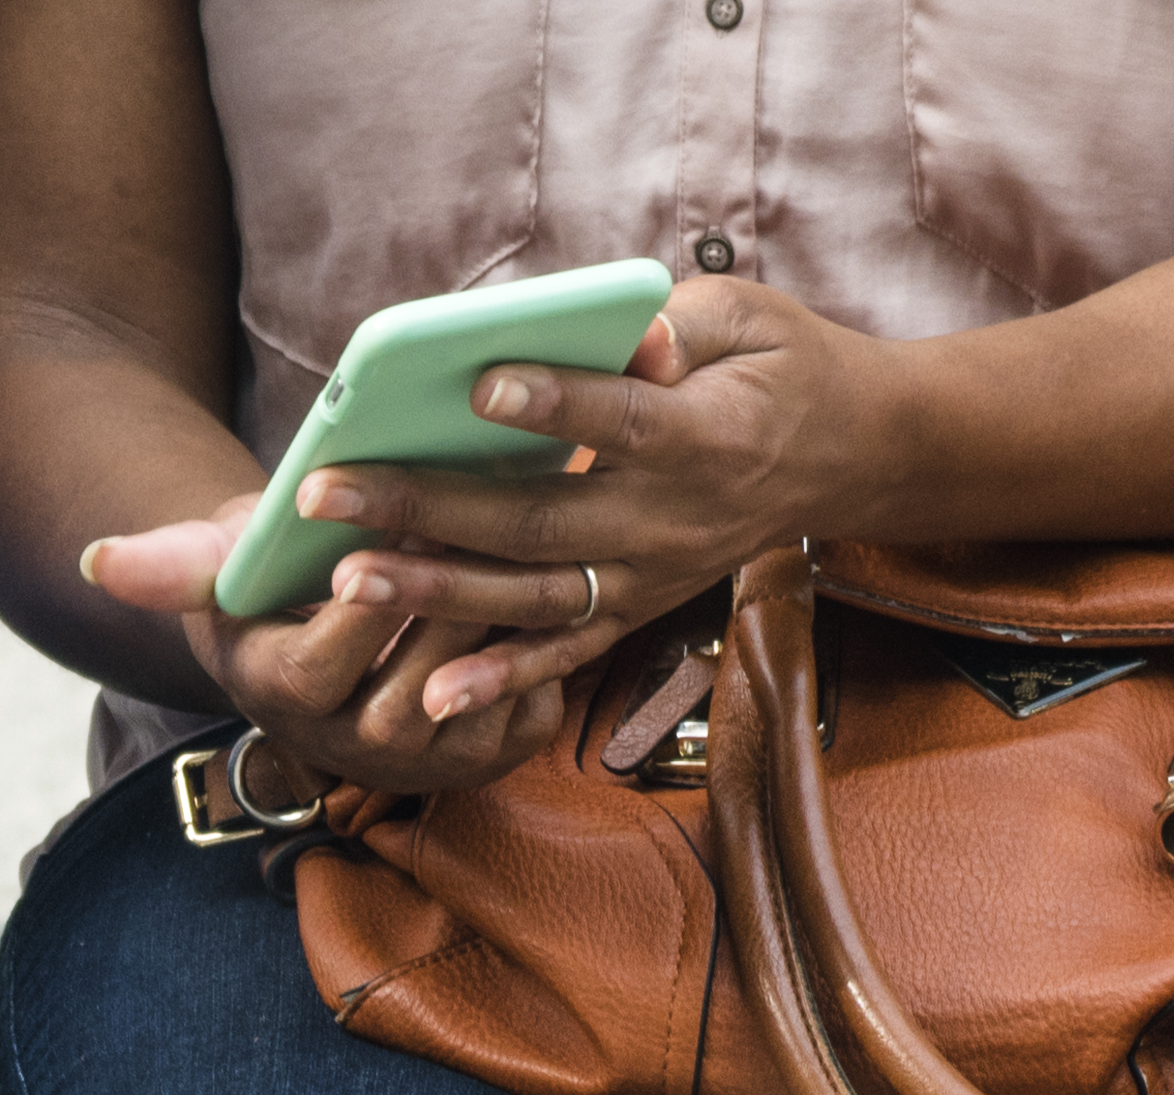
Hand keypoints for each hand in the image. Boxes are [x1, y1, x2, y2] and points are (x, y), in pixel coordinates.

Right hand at [68, 510, 571, 801]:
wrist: (327, 636)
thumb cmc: (269, 584)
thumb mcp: (219, 568)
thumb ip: (170, 564)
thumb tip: (98, 560)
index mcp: (288, 698)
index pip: (328, 662)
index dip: (362, 605)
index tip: (384, 539)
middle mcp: (359, 746)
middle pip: (418, 681)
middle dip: (454, 605)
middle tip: (494, 527)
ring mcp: (433, 757)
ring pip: (483, 692)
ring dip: (515, 618)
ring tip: (542, 534)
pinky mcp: (495, 746)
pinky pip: (534, 703)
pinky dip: (555, 644)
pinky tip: (573, 566)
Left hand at [268, 278, 907, 727]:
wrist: (845, 453)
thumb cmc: (776, 364)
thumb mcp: (744, 317)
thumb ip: (673, 328)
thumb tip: (622, 335)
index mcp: (708, 435)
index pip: (622, 421)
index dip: (554, 405)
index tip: (477, 384)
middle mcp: (673, 522)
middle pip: (539, 518)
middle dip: (426, 505)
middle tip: (328, 490)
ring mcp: (651, 577)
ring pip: (532, 595)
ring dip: (434, 594)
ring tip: (347, 579)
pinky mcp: (638, 608)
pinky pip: (563, 655)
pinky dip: (499, 681)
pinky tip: (428, 698)